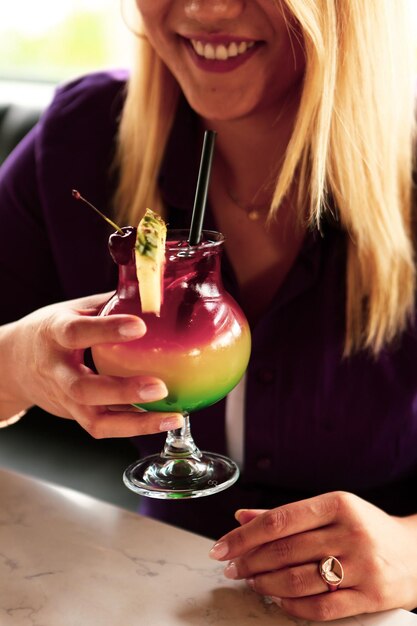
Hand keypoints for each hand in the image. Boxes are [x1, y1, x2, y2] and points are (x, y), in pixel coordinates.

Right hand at [2, 293, 182, 436]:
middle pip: (84, 388)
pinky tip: (163, 421)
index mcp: (55, 333)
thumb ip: (110, 304)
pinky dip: (134, 427)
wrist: (14, 363)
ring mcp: (64, 398)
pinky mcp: (74, 415)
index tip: (140, 326)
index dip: (106, 330)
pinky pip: (104, 427)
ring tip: (172, 417)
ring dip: (136, 422)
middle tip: (159, 387)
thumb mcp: (74, 309)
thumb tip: (153, 291)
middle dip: (122, 390)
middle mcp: (56, 371)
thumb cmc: (53, 330)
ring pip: (95, 419)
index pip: (77, 332)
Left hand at [208, 491, 416, 620]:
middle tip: (232, 568)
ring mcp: (362, 565)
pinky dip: (292, 606)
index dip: (244, 536)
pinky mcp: (371, 596)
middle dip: (249, 562)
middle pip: (284, 551)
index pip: (278, 520)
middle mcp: (350, 532)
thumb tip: (242, 517)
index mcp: (337, 504)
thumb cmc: (366, 528)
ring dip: (266, 584)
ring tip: (252, 582)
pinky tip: (278, 600)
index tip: (222, 548)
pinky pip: (321, 607)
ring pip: (298, 580)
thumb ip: (287, 515)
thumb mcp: (331, 510)